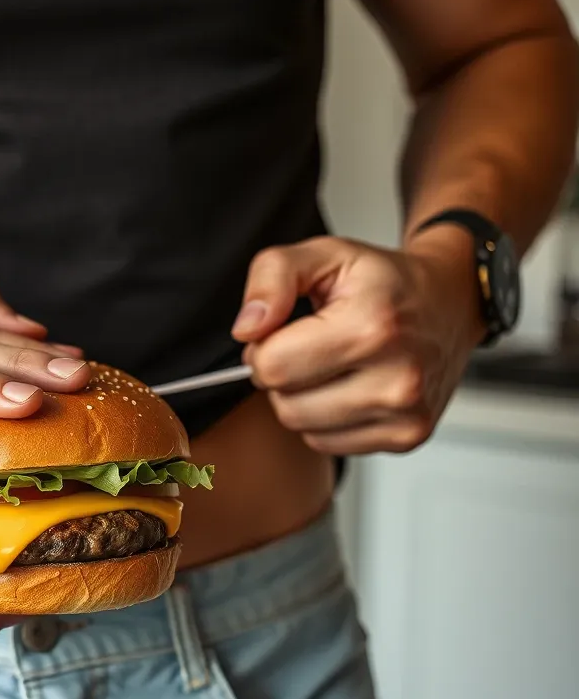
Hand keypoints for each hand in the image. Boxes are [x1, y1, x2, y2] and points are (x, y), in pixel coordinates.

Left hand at [232, 229, 483, 454]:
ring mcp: (406, 412)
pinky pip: (328, 444)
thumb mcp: (325, 255)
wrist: (451, 302)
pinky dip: (326, 420)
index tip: (286, 331)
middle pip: (285, 405)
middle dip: (283, 376)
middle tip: (311, 347)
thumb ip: (272, 277)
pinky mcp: (408, 436)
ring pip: (302, 428)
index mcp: (373, 325)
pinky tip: (350, 388)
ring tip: (332, 366)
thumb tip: (247, 329)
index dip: (263, 348)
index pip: (272, 366)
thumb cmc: (385, 282)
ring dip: (302, 400)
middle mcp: (397, 376)